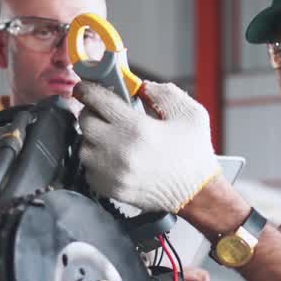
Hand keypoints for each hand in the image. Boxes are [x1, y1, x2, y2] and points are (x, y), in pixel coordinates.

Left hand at [74, 80, 219, 213]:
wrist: (197, 193)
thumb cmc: (193, 155)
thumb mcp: (190, 114)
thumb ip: (163, 93)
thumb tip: (140, 87)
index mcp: (136, 128)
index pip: (97, 100)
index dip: (87, 89)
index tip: (84, 88)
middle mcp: (118, 150)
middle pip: (85, 121)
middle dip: (93, 113)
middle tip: (106, 114)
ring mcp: (111, 172)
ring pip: (84, 146)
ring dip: (93, 139)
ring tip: (112, 138)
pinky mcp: (109, 188)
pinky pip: (88, 169)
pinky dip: (96, 161)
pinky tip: (114, 158)